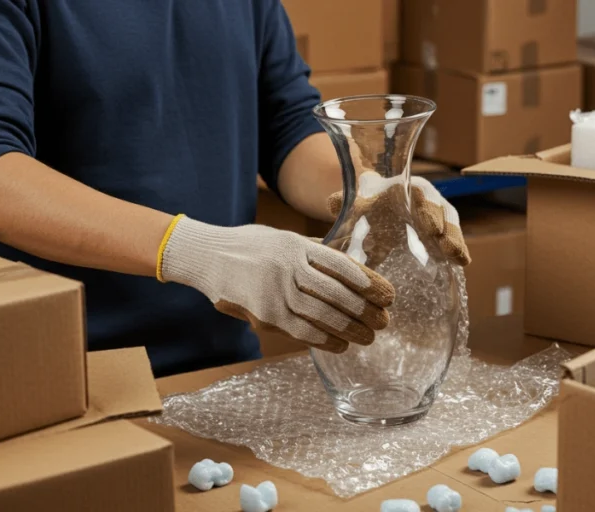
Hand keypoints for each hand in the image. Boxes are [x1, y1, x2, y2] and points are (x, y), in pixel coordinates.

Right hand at [160, 217, 394, 352]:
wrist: (206, 256)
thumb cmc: (248, 246)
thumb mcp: (282, 238)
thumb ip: (312, 250)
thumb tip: (347, 266)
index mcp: (297, 245)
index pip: (342, 265)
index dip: (369, 282)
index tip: (388, 294)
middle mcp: (288, 267)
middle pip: (337, 292)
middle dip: (365, 310)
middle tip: (385, 320)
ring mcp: (275, 291)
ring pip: (322, 314)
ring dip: (351, 328)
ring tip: (370, 336)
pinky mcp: (264, 314)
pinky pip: (301, 331)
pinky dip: (325, 339)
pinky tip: (342, 344)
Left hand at [328, 172, 470, 267]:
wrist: (374, 211)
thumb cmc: (368, 205)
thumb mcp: (356, 203)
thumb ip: (344, 202)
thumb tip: (332, 203)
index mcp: (408, 187)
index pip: (422, 193)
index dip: (427, 207)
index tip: (428, 224)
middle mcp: (427, 200)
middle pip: (442, 210)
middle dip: (446, 227)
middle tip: (444, 243)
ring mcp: (437, 218)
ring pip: (451, 225)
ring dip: (455, 240)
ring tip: (459, 258)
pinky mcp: (440, 235)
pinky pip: (452, 240)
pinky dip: (458, 250)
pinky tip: (463, 263)